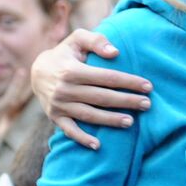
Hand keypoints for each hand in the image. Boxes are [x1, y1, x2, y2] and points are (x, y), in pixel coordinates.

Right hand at [30, 30, 153, 149]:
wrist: (36, 72)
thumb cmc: (65, 54)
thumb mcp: (77, 39)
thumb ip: (96, 41)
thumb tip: (115, 53)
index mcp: (72, 70)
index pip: (107, 78)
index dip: (129, 82)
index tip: (148, 86)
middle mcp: (65, 89)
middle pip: (102, 98)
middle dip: (126, 101)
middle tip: (147, 104)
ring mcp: (59, 105)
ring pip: (89, 115)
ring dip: (111, 120)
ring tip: (131, 122)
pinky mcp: (55, 117)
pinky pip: (69, 131)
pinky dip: (82, 139)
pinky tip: (98, 145)